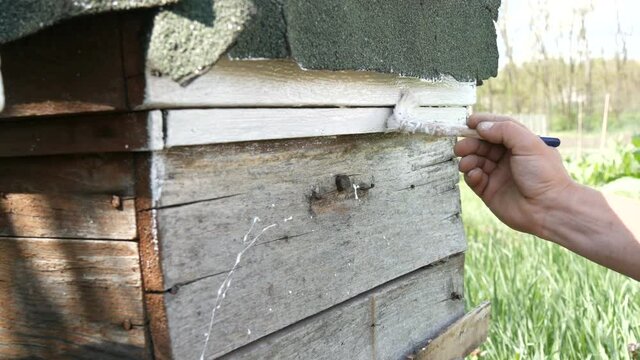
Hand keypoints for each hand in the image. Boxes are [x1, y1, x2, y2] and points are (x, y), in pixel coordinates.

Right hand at [454, 114, 573, 235]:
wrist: (548, 208)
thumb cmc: (544, 174)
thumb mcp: (528, 144)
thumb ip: (504, 130)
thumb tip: (481, 126)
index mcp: (519, 144)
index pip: (498, 128)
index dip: (483, 123)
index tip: (468, 122)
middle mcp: (507, 158)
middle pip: (483, 144)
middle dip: (470, 143)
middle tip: (460, 147)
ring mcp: (498, 174)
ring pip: (475, 161)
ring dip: (468, 159)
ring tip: (466, 163)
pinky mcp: (489, 191)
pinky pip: (474, 179)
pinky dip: (471, 174)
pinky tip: (475, 175)